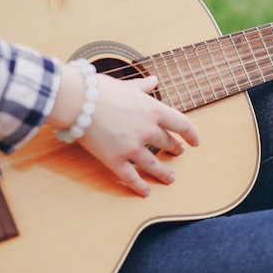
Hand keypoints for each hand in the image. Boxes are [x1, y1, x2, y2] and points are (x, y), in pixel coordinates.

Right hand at [47, 66, 199, 196]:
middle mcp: (147, 130)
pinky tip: (147, 192)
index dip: (191, 134)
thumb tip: (154, 80)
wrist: (76, 99)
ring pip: (154, 165)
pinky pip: (131, 177)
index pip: (182, 124)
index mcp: (153, 110)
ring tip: (172, 178)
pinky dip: (140, 186)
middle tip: (178, 152)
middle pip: (168, 143)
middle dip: (175, 149)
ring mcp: (132, 147)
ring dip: (165, 173)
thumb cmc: (99, 89)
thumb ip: (142, 86)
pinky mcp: (115, 160)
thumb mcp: (127, 86)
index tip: (195, 141)